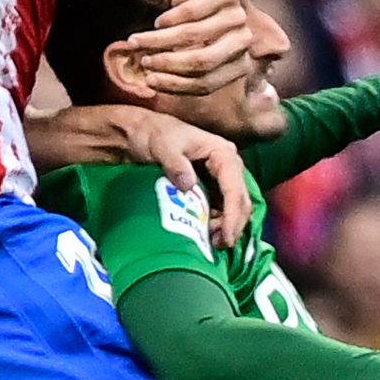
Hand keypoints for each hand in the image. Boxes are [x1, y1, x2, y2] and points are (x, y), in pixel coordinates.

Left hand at [28, 104, 249, 244]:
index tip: (226, 236)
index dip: (233, 214)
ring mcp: (220, 178)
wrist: (139, 134)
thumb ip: (175, 164)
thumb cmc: (153, 135)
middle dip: (233, 225)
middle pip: (241, 201)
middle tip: (217, 245)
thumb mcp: (163, 145)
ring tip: (210, 242)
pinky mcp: (211, 189)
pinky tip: (205, 235)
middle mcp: (228, 166)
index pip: (235, 187)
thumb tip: (189, 185)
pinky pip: (221, 210)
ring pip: (234, 208)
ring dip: (226, 227)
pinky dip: (217, 225)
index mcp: (222, 153)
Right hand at [115, 0, 257, 98]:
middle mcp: (243, 42)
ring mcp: (237, 16)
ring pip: (192, 35)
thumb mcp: (186, 56)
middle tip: (143, 62)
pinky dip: (169, 19)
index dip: (175, 85)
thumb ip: (174, 74)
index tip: (149, 82)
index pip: (206, 84)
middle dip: (167, 63)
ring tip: (137, 41)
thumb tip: (147, 86)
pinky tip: (158, 22)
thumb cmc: (190, 33)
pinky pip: (191, 11)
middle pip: (202, 62)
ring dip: (159, 40)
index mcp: (239, 65)